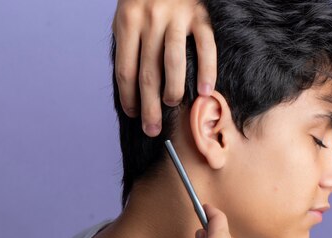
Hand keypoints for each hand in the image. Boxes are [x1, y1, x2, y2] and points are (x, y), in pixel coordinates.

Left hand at [113, 0, 216, 136]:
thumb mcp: (126, 16)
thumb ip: (128, 46)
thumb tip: (130, 87)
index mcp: (127, 23)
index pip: (125, 71)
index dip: (128, 97)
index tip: (132, 115)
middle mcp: (150, 21)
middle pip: (148, 74)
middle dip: (149, 107)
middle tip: (152, 129)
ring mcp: (176, 17)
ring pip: (173, 63)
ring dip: (172, 91)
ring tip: (172, 107)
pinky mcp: (200, 15)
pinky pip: (205, 46)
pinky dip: (206, 70)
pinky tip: (205, 91)